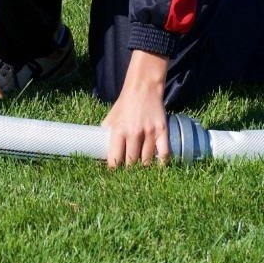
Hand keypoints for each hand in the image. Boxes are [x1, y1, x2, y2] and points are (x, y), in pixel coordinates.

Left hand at [102, 50, 170, 168]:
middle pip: (131, 162)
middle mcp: (133, 133)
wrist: (143, 87)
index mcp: (118, 130)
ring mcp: (149, 132)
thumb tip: (100, 148)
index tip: (114, 175)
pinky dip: (160, 164)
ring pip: (146, 160)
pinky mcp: (162, 131)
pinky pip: (163, 154)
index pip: (115, 158)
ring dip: (143, 167)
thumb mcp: (112, 117)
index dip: (114, 169)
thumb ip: (107, 132)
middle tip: (128, 174)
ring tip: (140, 171)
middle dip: (128, 170)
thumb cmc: (125, 103)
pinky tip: (157, 167)